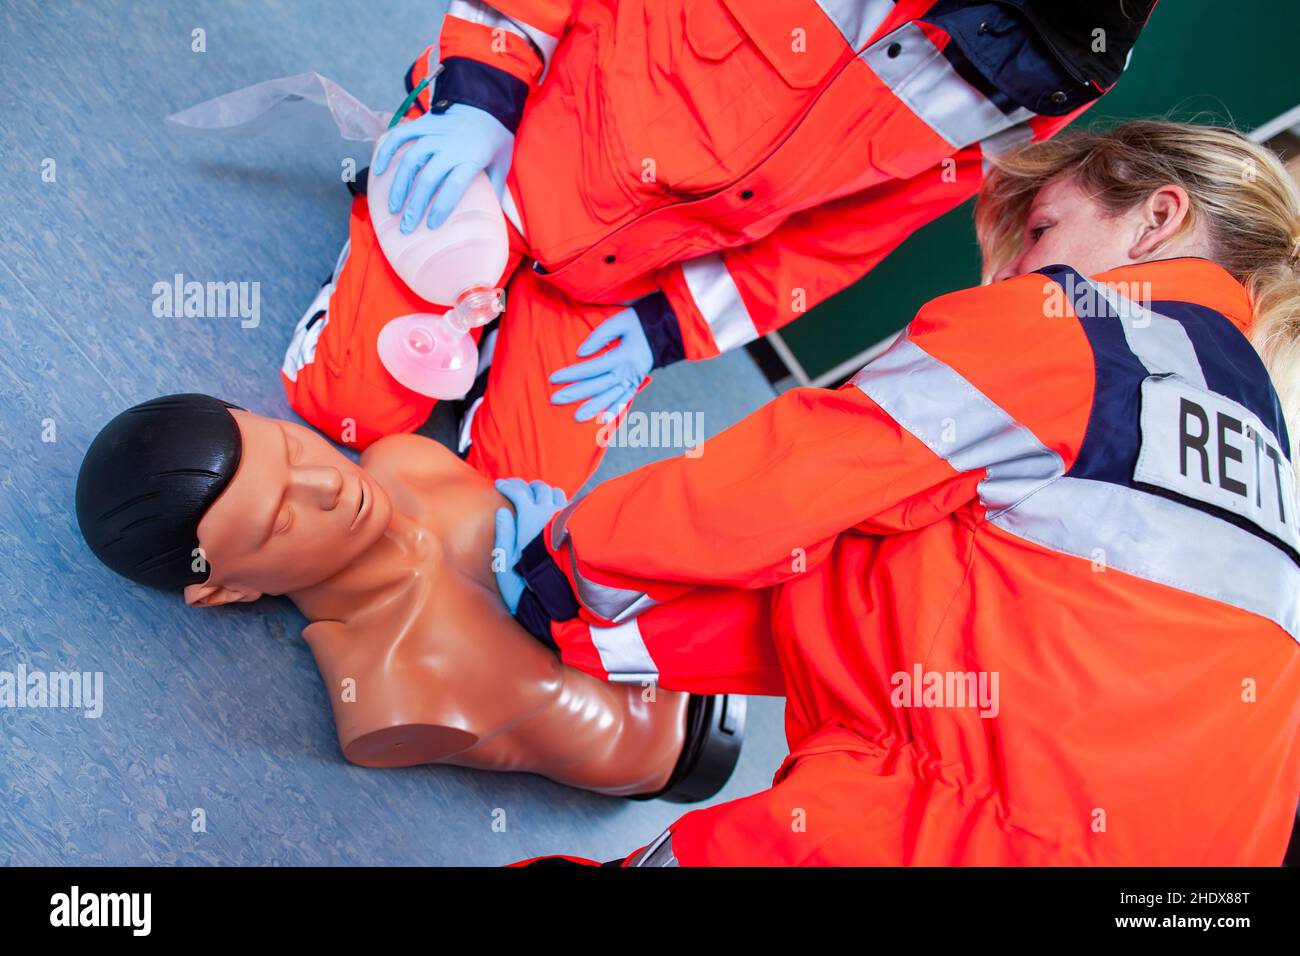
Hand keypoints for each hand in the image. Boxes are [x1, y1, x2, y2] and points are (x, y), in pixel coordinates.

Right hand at [373, 104, 513, 233]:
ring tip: (393, 207)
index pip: (454, 185)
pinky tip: (379, 171)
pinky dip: (387, 151)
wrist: (489, 100)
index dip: (441, 207)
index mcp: (473, 157)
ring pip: (411, 160)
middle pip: (428, 177)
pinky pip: (400, 135)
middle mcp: (452, 144)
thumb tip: (490, 219)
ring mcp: (435, 132)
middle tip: (407, 226)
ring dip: (399, 186)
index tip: (431, 225)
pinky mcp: (424, 123)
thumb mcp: (503, 163)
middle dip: (415, 205)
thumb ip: (495, 190)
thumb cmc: (496, 137)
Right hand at [492, 478, 567, 612]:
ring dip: (544, 491)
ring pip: (557, 493)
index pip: (519, 492)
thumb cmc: (528, 580)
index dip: (507, 486)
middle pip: (540, 488)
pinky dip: (558, 501)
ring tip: (536, 496)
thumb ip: (504, 533)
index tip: (499, 485)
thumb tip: (503, 511)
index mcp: (531, 518)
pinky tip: (552, 509)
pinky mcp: (577, 527)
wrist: (560, 594)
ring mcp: (566, 519)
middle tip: (517, 488)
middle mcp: (551, 513)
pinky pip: (569, 504)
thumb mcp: (506, 560)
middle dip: (526, 485)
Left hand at [549, 309, 651, 422]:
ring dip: (593, 408)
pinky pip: (625, 399)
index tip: (553, 378)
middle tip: (555, 399)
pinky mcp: (636, 383)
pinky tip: (605, 420)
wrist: (662, 329)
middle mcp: (628, 372)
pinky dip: (616, 410)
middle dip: (576, 394)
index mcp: (623, 356)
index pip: (592, 368)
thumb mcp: (618, 322)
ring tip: (576, 417)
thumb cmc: (637, 323)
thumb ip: (599, 336)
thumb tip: (581, 354)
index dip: (572, 374)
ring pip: (610, 397)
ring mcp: (633, 380)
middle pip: (598, 385)